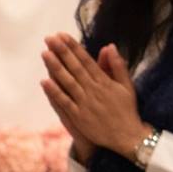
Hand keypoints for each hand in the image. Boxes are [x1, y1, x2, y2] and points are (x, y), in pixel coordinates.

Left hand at [41, 34, 150, 157]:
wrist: (128, 136)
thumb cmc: (127, 109)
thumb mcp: (127, 86)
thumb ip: (117, 65)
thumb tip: (109, 46)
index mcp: (104, 81)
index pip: (86, 60)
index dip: (73, 47)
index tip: (62, 36)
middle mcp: (93, 90)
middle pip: (75, 68)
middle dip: (62, 52)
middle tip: (49, 38)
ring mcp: (85, 103)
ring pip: (68, 82)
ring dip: (55, 67)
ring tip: (45, 54)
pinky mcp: (79, 116)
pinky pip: (65, 102)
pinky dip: (55, 92)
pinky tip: (44, 81)